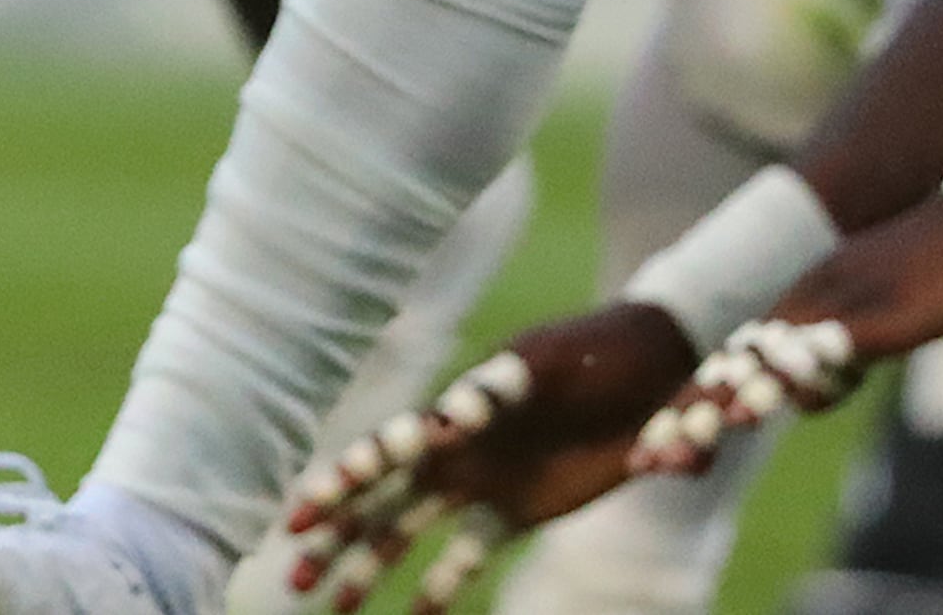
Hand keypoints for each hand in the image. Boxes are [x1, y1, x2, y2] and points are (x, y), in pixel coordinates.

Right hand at [277, 309, 695, 604]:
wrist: (650, 363)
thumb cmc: (594, 353)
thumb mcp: (546, 364)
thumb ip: (496, 389)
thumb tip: (445, 420)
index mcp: (461, 409)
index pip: (397, 442)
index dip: (358, 470)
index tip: (321, 499)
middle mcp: (457, 447)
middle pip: (383, 492)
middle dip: (336, 524)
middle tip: (292, 556)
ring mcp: (481, 481)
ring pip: (406, 529)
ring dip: (366, 563)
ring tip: (329, 605)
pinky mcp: (514, 511)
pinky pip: (465, 555)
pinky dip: (437, 588)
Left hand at [624, 315, 863, 480]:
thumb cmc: (934, 275)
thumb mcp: (871, 331)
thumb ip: (831, 360)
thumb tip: (799, 399)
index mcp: (800, 306)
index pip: (731, 360)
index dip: (692, 404)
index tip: (654, 450)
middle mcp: (804, 302)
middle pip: (731, 363)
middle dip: (688, 414)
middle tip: (647, 461)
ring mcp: (833, 306)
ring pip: (763, 359)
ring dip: (723, 402)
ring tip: (686, 440)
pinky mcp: (871, 317)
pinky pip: (822, 350)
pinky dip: (793, 377)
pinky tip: (773, 401)